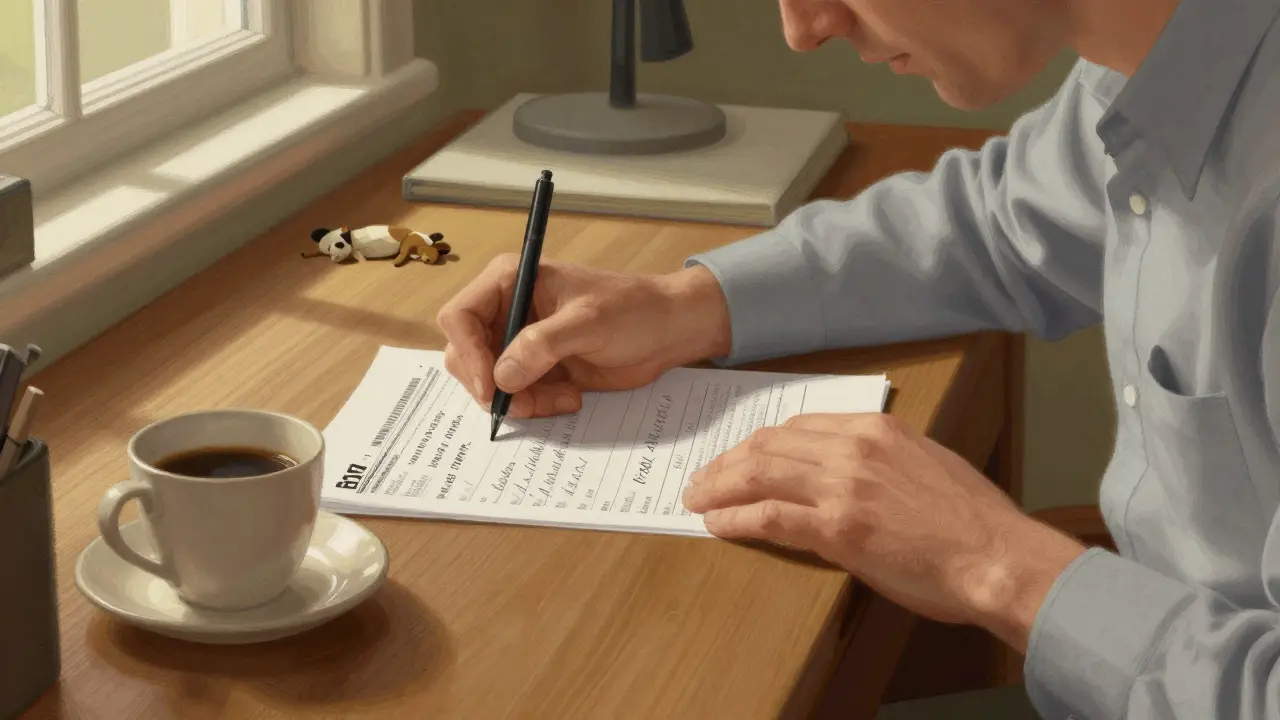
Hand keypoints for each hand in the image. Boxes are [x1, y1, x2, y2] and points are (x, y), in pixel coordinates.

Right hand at [437, 256, 731, 417]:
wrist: (668, 331)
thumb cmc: (633, 310)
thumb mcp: (588, 322)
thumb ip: (541, 345)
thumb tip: (501, 376)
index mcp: (510, 280)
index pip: (460, 316)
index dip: (468, 354)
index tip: (490, 386)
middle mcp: (507, 309)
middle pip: (465, 354)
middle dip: (491, 384)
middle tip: (525, 403)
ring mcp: (519, 341)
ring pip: (489, 381)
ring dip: (520, 400)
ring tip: (562, 398)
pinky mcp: (536, 367)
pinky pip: (516, 395)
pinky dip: (536, 405)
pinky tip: (570, 398)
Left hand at [681, 412, 1086, 651]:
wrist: (997, 556)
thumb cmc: (971, 520)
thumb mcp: (924, 464)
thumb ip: (879, 460)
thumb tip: (845, 471)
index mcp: (875, 428)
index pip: (798, 426)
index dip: (760, 443)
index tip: (740, 456)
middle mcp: (853, 448)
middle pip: (769, 445)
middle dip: (727, 462)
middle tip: (701, 478)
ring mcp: (843, 486)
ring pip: (760, 473)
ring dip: (719, 487)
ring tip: (696, 500)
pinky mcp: (837, 528)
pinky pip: (770, 516)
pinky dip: (736, 518)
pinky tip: (717, 524)